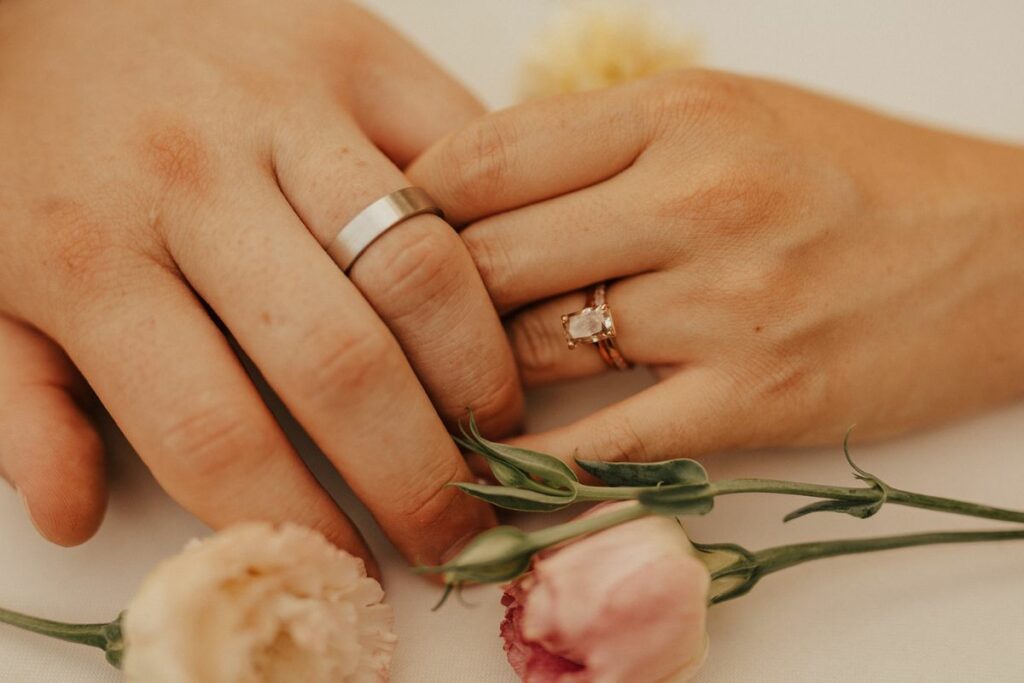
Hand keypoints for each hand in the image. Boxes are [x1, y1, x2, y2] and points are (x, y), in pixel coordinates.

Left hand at [0, 0, 523, 568]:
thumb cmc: (33, 133)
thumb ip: (16, 400)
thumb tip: (73, 513)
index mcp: (86, 253)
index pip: (210, 427)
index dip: (294, 517)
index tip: (344, 562)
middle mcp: (195, 179)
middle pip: (339, 360)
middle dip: (416, 472)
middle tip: (457, 526)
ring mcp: (288, 107)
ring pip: (421, 264)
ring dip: (477, 369)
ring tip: (491, 424)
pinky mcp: (359, 52)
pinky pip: (461, 161)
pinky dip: (500, 239)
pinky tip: (503, 302)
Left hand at [410, 69, 1023, 463]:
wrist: (1005, 250)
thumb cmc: (857, 174)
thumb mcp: (728, 113)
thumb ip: (603, 145)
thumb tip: (481, 190)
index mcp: (675, 113)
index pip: (479, 158)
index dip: (406, 209)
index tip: (380, 244)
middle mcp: (692, 197)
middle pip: (485, 258)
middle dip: (421, 305)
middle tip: (393, 332)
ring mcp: (722, 304)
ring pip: (530, 348)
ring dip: (472, 379)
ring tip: (447, 391)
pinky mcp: (754, 398)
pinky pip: (605, 441)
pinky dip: (539, 460)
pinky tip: (501, 461)